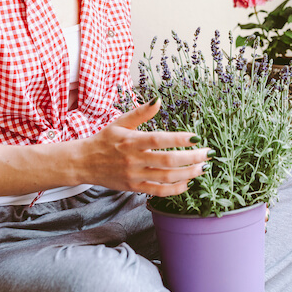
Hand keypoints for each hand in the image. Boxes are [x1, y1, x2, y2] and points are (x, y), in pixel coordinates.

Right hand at [80, 98, 210, 196]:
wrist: (84, 163)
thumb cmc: (105, 140)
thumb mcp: (120, 122)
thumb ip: (141, 113)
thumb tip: (159, 99)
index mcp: (131, 141)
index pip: (159, 139)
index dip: (179, 139)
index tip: (197, 137)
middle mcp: (133, 159)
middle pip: (167, 161)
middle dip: (192, 158)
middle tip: (208, 153)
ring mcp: (134, 176)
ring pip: (166, 178)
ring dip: (188, 173)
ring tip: (203, 167)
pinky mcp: (134, 188)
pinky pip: (159, 191)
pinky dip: (176, 189)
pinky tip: (188, 182)